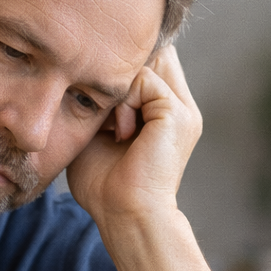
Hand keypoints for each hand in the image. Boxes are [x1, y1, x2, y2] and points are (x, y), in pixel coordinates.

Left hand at [66, 46, 201, 235]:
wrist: (123, 214)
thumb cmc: (103, 184)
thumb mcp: (97, 132)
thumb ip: (102, 102)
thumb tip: (88, 72)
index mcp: (163, 113)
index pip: (148, 63)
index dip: (120, 68)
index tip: (95, 89)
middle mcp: (178, 107)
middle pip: (151, 55)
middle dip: (120, 72)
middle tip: (103, 110)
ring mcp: (181, 110)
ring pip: (145, 63)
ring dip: (119, 89)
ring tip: (113, 128)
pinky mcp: (176, 114)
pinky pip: (144, 79)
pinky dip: (123, 102)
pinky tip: (120, 132)